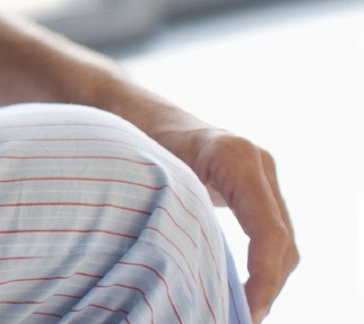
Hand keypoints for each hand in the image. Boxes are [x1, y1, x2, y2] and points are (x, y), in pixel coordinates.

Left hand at [145, 113, 297, 320]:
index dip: (263, 277)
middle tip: (244, 319)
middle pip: (281, 241)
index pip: (268, 231)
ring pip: (281, 241)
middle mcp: (257, 162)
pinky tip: (243, 290)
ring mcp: (261, 173)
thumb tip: (188, 275)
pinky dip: (262, 264)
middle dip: (268, 286)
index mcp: (234, 157)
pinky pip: (270, 233)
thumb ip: (179, 217)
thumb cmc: (134, 141)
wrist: (133, 111)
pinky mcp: (256, 186)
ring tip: (244, 312)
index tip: (248, 309)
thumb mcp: (152, 177)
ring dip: (268, 279)